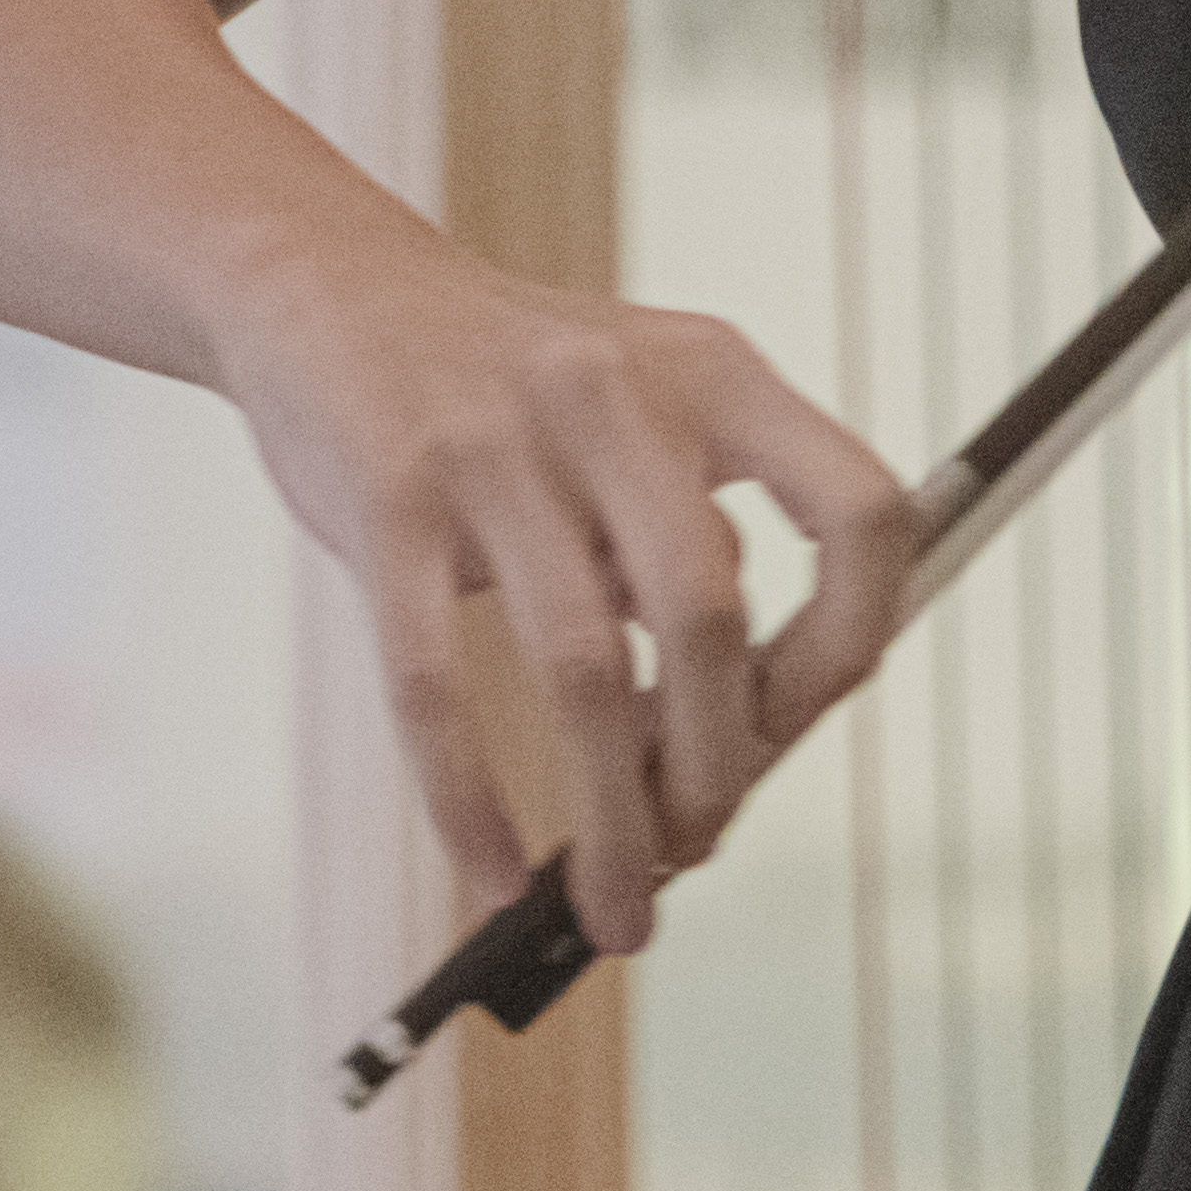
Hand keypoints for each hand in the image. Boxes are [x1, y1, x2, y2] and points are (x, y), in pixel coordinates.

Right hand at [202, 223, 921, 956]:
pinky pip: (435, 687)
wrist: (328, 287)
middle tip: (693, 849)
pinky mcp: (386, 497)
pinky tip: (497, 869)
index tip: (795, 730)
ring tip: (614, 903)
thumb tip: (735, 755)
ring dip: (610, 822)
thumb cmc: (507, 386)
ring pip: (583, 672)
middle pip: (714, 618)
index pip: (861, 512)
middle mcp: (619, 396)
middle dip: (717, 771)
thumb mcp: (642, 412)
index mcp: (716, 375)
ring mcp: (497, 444)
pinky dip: (471, 804)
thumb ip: (695, 548)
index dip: (851, 641)